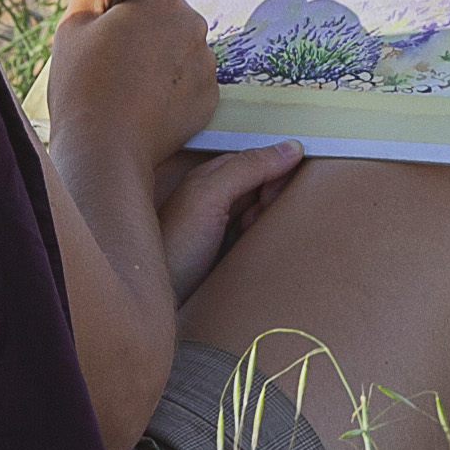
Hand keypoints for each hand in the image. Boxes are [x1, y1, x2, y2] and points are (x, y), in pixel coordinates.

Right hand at [43, 0, 216, 170]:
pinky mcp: (210, 95)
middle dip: (146, 18)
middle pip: (170, 5)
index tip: (114, 4)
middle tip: (113, 50)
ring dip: (160, 50)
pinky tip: (145, 101)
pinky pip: (190, 75)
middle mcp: (193, 24)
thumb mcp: (74, 23)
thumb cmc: (82, 84)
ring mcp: (206, 62)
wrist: (105, 150)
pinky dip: (172, 82)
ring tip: (127, 81)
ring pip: (181, 41)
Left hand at [153, 141, 303, 300]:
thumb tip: (290, 147)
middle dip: (273, 200)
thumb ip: (247, 168)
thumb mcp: (209, 197)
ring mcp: (224, 228)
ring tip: (249, 239)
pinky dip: (266, 243)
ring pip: (264, 214)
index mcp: (209, 178)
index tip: (278, 191)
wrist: (159, 302)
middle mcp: (217, 199)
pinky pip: (260, 240)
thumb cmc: (173, 250)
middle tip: (256, 219)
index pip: (256, 159)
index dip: (276, 171)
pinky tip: (255, 254)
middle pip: (264, 186)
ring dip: (269, 224)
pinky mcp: (230, 255)